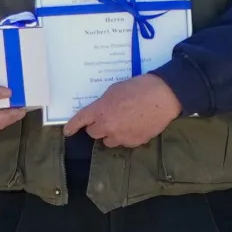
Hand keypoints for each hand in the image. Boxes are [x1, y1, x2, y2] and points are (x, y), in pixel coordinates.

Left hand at [62, 74, 180, 147]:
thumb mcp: (114, 90)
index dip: (72, 126)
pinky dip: (125, 136)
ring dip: (111, 133)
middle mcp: (108, 126)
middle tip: (106, 118)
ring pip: (108, 141)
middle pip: (94, 133)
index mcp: (100, 110)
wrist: (162, 97)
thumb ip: (103, 103)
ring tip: (122, 123)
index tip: (68, 131)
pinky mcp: (134, 143)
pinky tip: (134, 126)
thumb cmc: (138, 88)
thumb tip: (101, 111)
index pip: (80, 120)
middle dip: (97, 127)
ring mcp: (121, 136)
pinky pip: (124, 142)